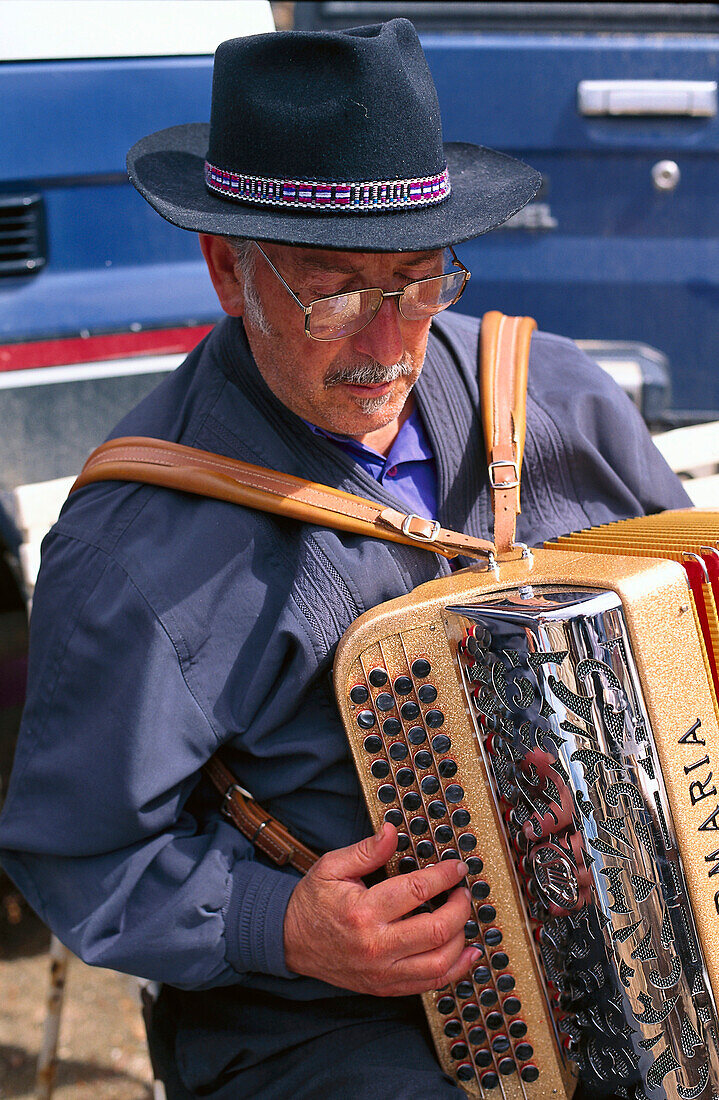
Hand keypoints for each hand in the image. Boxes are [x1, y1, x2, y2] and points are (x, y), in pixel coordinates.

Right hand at [283, 822, 477, 995]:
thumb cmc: (312, 902)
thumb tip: (392, 832)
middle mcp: (375, 945)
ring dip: (460, 938)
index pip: (418, 891)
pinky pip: (429, 984)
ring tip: (464, 918)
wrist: (289, 941)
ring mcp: (381, 971)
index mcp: (363, 911)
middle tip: (463, 892)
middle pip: (435, 930)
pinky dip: (454, 969)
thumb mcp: (331, 867)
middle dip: (459, 908)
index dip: (444, 875)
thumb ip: (366, 850)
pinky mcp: (384, 987)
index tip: (458, 867)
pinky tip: (465, 952)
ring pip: (439, 963)